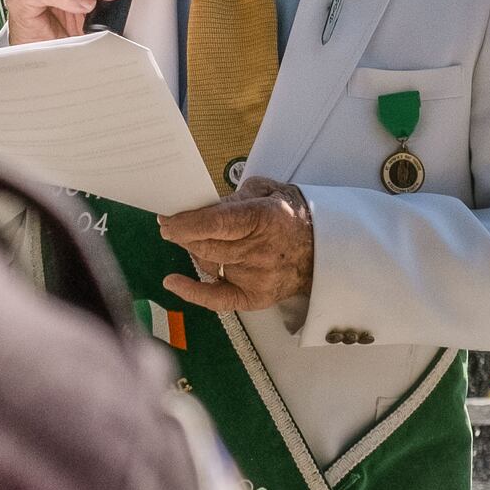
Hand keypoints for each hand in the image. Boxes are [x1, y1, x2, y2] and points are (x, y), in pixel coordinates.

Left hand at [159, 182, 315, 314]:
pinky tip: (173, 281)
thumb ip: (234, 197)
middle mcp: (260, 250)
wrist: (322, 249)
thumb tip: (201, 207)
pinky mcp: (255, 297)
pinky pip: (216, 299)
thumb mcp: (267, 191)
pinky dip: (192, 291)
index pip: (217, 223)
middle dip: (182, 235)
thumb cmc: (290, 216)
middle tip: (169, 226)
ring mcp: (257, 277)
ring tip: (194, 240)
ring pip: (207, 264)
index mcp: (264, 218)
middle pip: (206, 246)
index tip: (167, 219)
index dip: (186, 222)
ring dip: (194, 252)